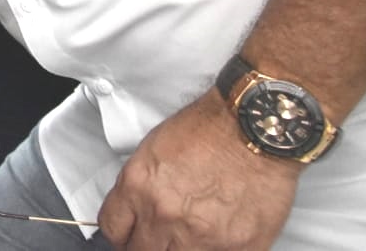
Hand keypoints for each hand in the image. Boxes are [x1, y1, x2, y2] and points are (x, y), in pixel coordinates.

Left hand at [98, 91, 300, 249]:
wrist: (253, 127)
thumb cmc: (208, 130)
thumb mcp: (153, 150)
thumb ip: (139, 188)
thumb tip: (135, 214)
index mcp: (138, 187)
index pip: (112, 229)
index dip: (120, 235)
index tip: (128, 235)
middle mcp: (164, 216)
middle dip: (143, 246)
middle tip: (156, 239)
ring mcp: (200, 237)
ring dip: (177, 250)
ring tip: (187, 237)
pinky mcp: (236, 248)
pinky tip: (213, 240)